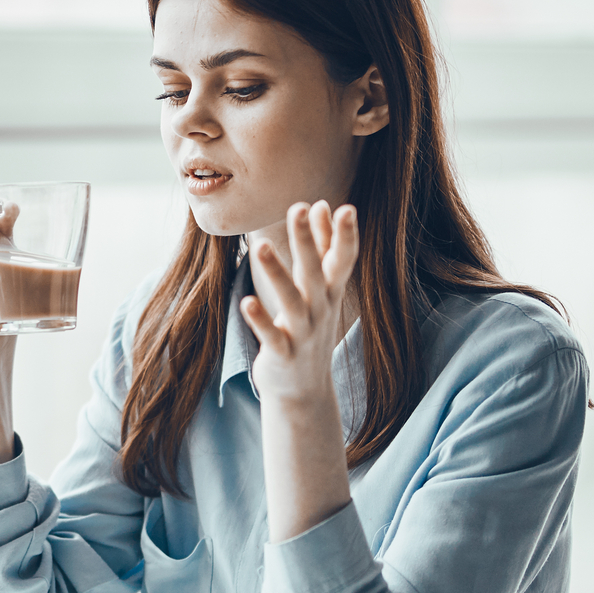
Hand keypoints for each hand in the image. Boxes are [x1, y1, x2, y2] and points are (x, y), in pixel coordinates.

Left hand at [240, 201, 358, 403]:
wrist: (304, 388)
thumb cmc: (311, 326)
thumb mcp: (322, 288)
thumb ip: (323, 247)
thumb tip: (322, 204)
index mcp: (330, 292)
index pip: (343, 260)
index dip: (346, 236)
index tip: (346, 208)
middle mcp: (321, 310)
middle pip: (314, 272)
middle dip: (307, 241)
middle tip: (297, 208)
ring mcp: (303, 333)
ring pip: (291, 300)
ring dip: (277, 274)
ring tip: (261, 247)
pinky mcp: (282, 354)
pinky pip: (271, 335)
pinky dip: (260, 320)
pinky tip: (246, 302)